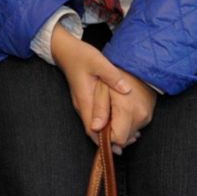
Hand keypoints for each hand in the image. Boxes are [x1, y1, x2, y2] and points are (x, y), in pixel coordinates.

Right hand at [49, 26, 140, 150]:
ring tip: (130, 132)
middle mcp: (81, 105)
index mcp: (84, 99)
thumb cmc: (80, 55)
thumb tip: (127, 90)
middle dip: (111, 138)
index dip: (105, 140)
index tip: (121, 146)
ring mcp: (82, 103)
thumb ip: (112, 76)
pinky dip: (107, 122)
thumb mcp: (98, 61)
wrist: (64, 50)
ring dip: (109, 130)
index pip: (92, 128)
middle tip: (132, 139)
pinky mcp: (85, 99)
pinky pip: (95, 116)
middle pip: (93, 130)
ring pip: (94, 124)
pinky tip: (120, 119)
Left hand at [102, 75, 156, 150]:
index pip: (118, 139)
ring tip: (112, 110)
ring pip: (130, 134)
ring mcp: (147, 116)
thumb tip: (95, 128)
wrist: (136, 64)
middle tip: (103, 117)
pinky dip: (126, 123)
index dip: (106, 137)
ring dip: (119, 127)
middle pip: (125, 139)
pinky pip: (136, 126)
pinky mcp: (149, 115)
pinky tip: (119, 110)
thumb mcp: (101, 88)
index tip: (99, 127)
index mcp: (128, 111)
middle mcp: (141, 116)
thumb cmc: (116, 74)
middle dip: (112, 132)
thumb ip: (99, 110)